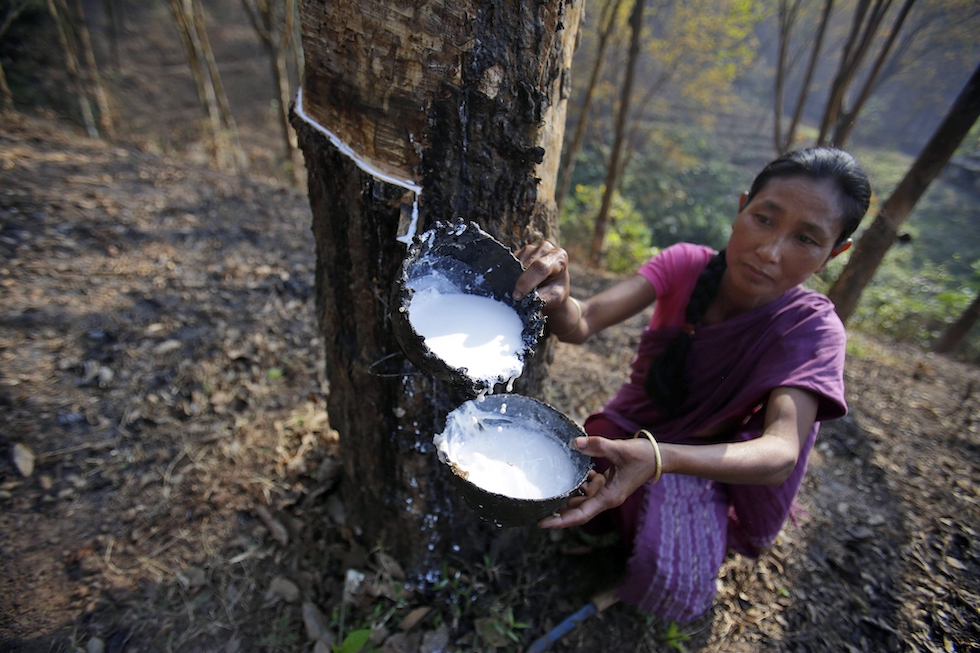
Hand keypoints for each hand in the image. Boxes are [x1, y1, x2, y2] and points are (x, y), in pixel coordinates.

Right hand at [512, 240, 569, 307]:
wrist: (552, 284)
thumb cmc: (556, 290)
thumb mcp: (556, 297)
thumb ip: (545, 298)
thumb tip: (528, 298)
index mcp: (559, 257)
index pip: (541, 267)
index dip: (527, 281)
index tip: (518, 295)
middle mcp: (545, 248)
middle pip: (527, 264)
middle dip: (520, 281)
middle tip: (516, 296)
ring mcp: (531, 248)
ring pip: (516, 263)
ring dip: (515, 278)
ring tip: (521, 288)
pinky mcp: (519, 251)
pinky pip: (510, 263)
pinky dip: (511, 274)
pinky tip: (517, 281)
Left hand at [539, 435, 659, 528]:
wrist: (661, 457)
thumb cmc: (644, 456)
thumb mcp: (620, 449)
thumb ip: (597, 446)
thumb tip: (574, 443)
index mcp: (608, 497)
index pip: (580, 515)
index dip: (560, 521)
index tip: (541, 523)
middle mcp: (606, 497)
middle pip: (577, 510)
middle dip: (557, 510)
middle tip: (535, 507)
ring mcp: (606, 491)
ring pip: (581, 498)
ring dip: (566, 495)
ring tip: (545, 490)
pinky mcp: (607, 482)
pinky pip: (588, 486)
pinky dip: (577, 482)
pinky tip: (569, 472)